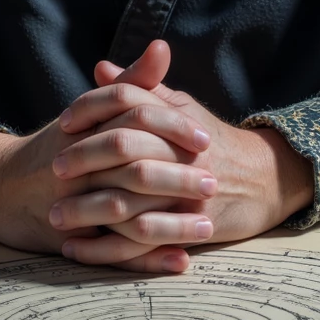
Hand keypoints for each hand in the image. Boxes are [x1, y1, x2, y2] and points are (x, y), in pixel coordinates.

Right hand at [0, 55, 215, 272]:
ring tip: (209, 226)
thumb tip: (163, 47)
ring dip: (170, 223)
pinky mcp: (72, 239)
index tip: (205, 137)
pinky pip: (113, 253)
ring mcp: (72, 204)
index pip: (132, 117)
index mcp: (85, 129)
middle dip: (176, 176)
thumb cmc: (55, 145)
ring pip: (125, 213)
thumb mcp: (90, 111)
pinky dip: (148, 259)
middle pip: (131, 167)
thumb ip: (131, 83)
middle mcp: (77, 164)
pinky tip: (181, 260)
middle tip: (214, 181)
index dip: (172, 126)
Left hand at [53, 39, 312, 265]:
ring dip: (87, 212)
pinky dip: (106, 250)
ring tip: (56, 217)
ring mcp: (186, 193)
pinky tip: (77, 250)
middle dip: (84, 159)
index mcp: (177, 118)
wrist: (266, 179)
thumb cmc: (215, 141)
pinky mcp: (189, 229)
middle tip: (54, 171)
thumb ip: (143, 89)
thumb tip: (102, 69)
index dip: (92, 108)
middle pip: (124, 149)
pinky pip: (141, 244)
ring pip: (128, 202)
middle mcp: (182, 152)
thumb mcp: (183, 109)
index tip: (63, 122)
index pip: (128, 101)